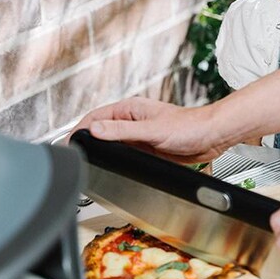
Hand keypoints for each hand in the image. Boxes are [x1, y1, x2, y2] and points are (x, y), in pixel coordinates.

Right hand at [71, 97, 228, 162]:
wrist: (211, 137)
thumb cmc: (189, 126)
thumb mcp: (151, 130)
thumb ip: (122, 131)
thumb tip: (94, 129)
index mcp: (130, 109)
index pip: (94, 117)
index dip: (79, 130)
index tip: (68, 144)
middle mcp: (132, 121)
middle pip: (100, 131)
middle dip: (87, 142)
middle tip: (74, 157)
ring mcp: (139, 135)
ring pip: (112, 144)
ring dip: (102, 152)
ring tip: (89, 164)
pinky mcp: (146, 148)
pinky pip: (125, 154)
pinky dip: (116, 160)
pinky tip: (112, 168)